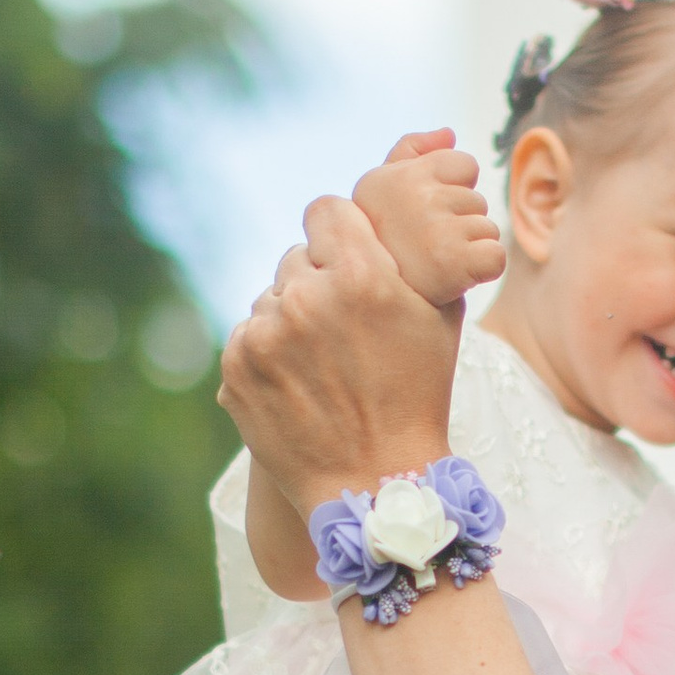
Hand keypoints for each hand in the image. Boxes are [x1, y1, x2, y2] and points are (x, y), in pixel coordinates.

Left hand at [220, 193, 461, 516]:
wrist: (375, 484)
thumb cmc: (418, 397)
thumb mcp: (437, 316)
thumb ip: (416, 249)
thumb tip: (404, 190)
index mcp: (361, 275)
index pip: (327, 210)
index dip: (340, 233)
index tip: (348, 258)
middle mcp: (307, 297)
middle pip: (298, 257)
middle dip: (318, 283)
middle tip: (343, 331)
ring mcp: (265, 333)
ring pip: (273, 297)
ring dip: (292, 320)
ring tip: (324, 367)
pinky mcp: (236, 366)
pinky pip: (251, 335)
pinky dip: (270, 354)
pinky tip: (300, 386)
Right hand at [353, 130, 505, 309]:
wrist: (372, 309)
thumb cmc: (383, 245)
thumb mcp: (382, 192)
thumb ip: (412, 153)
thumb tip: (449, 133)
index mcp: (398, 175)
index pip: (464, 165)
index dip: (450, 192)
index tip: (422, 217)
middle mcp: (414, 197)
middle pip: (477, 200)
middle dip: (460, 223)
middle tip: (425, 248)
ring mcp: (435, 230)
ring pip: (487, 229)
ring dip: (469, 248)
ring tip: (434, 264)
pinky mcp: (455, 264)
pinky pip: (495, 257)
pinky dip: (482, 271)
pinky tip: (454, 279)